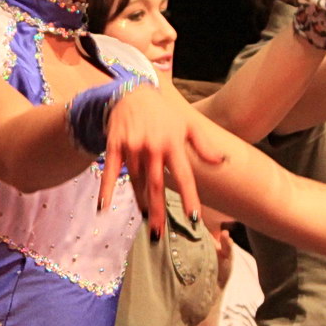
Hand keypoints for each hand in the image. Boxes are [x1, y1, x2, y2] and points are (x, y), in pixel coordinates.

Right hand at [99, 86, 227, 237]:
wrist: (133, 93)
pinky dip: (106, 189)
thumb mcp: (188, 125)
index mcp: (172, 144)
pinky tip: (104, 207)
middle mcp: (153, 147)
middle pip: (156, 185)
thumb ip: (204, 145)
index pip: (183, 175)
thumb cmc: (164, 113)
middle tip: (158, 232)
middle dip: (157, 210)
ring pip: (136, 181)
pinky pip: (111, 171)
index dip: (188, 196)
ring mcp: (132, 147)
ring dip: (140, 202)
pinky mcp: (115, 145)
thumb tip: (222, 162)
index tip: (193, 217)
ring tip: (145, 220)